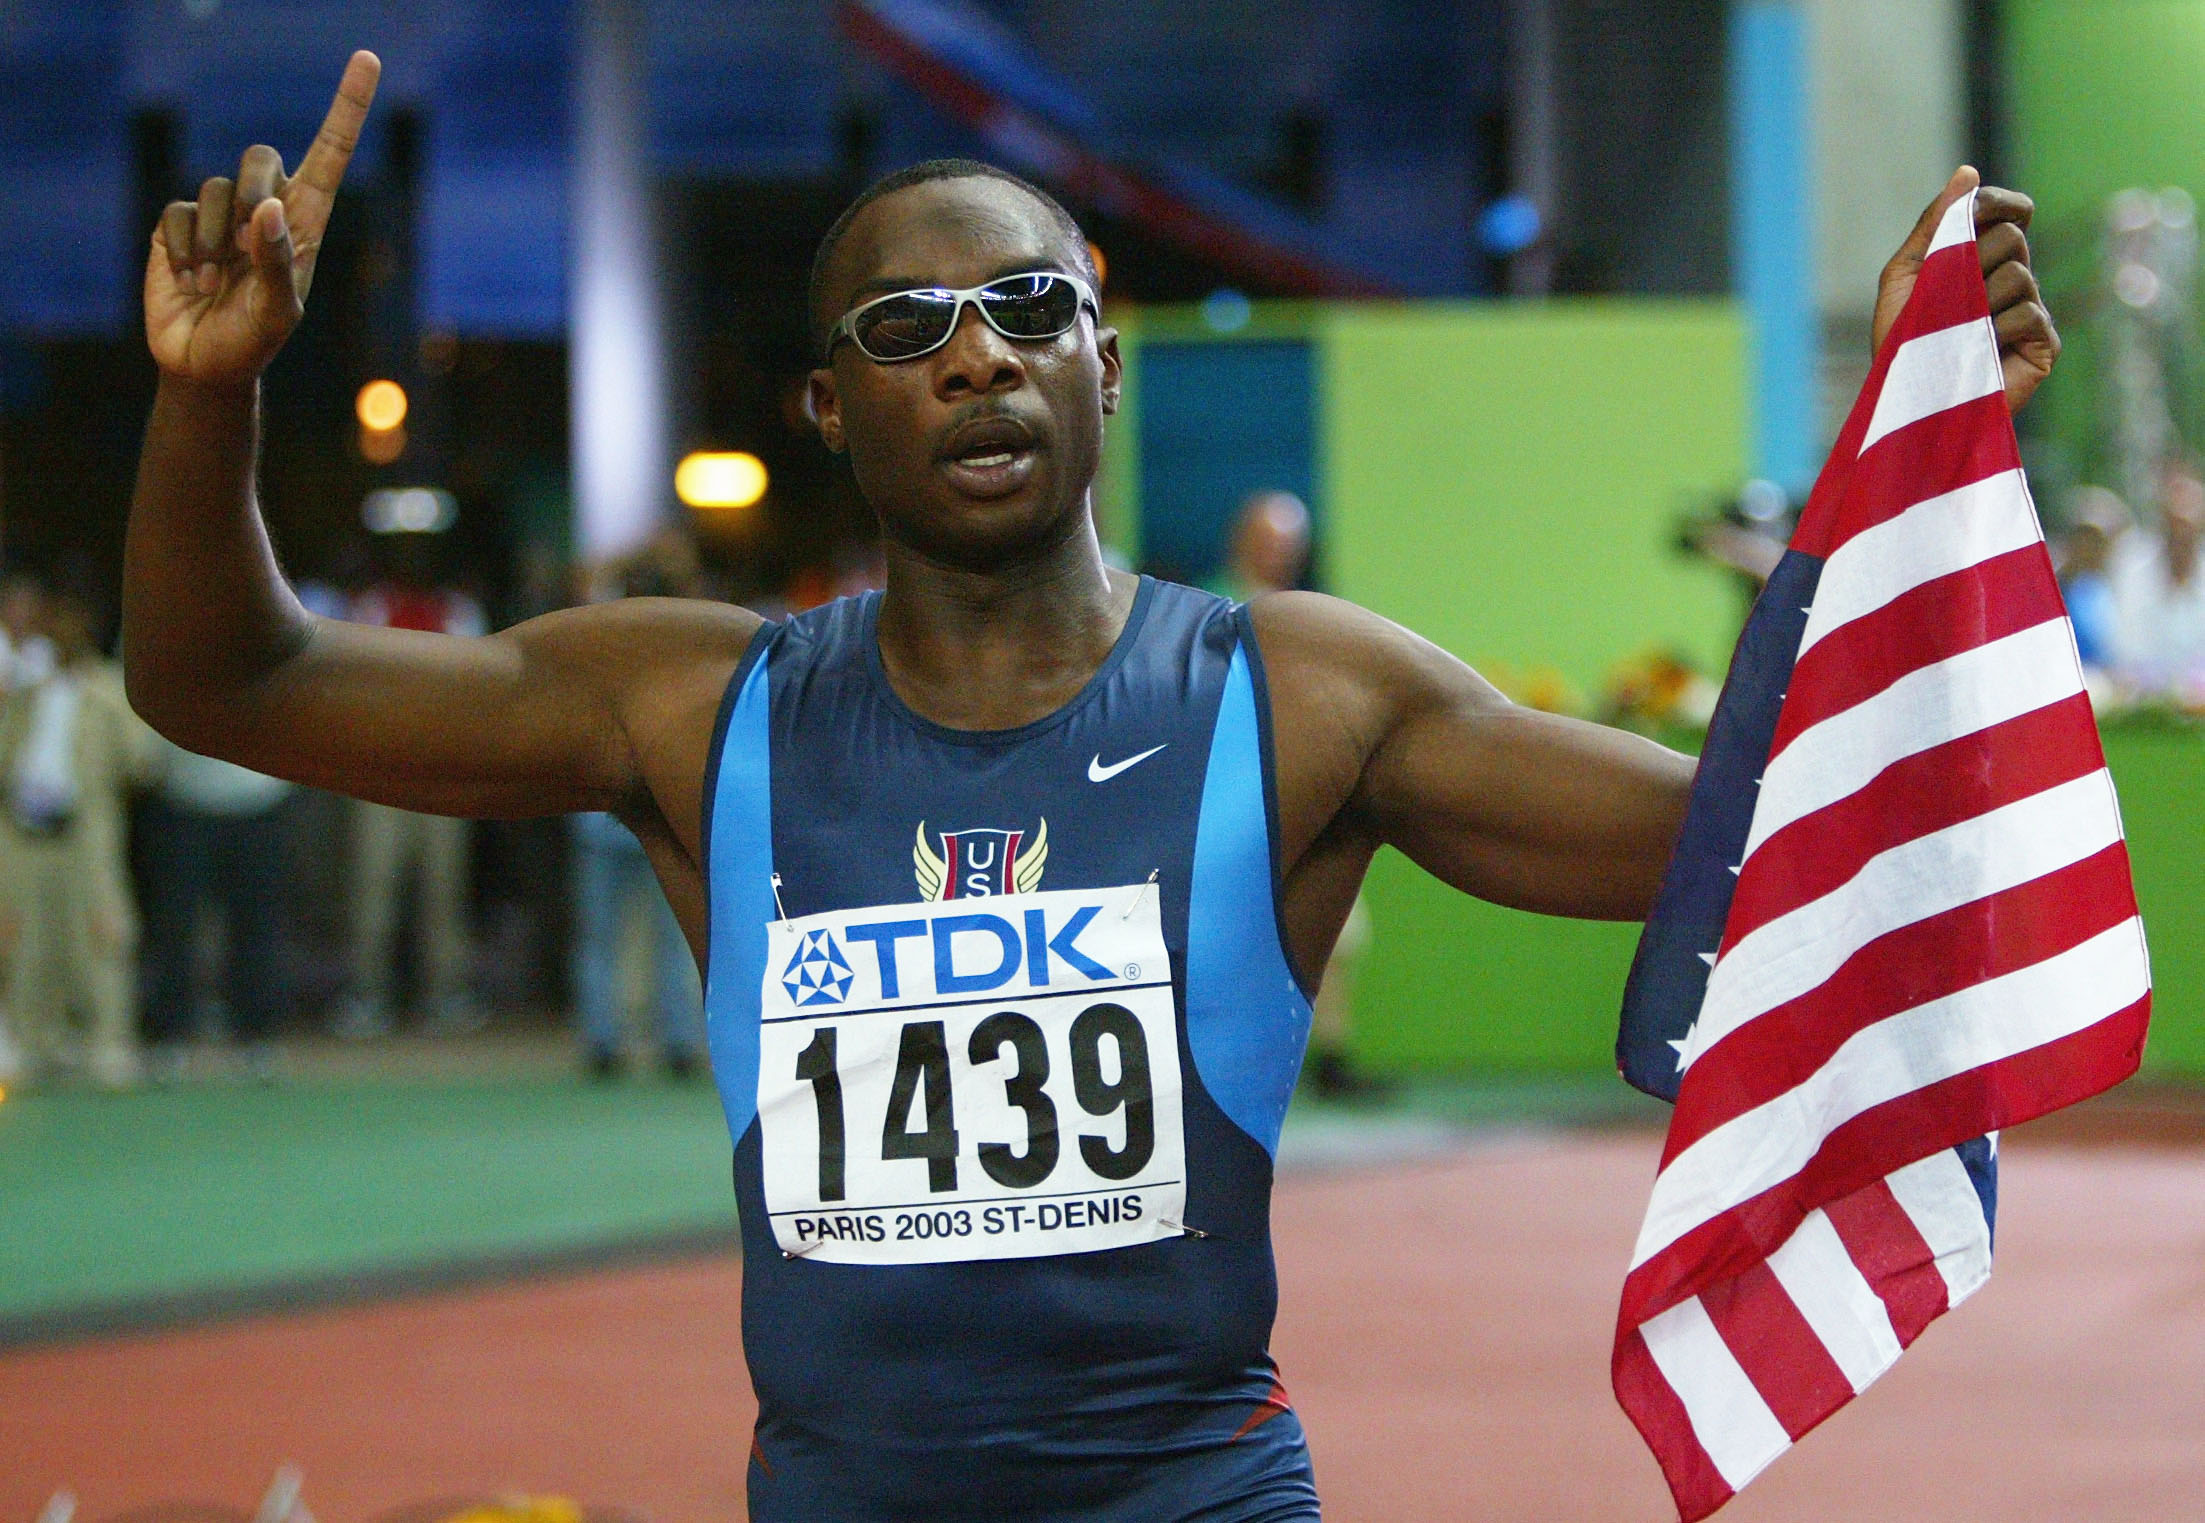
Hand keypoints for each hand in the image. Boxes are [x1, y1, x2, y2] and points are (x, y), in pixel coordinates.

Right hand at [143, 51, 380, 386]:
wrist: (204, 366)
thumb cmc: (254, 342)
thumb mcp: (276, 312)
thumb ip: (274, 261)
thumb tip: (270, 207)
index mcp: (305, 225)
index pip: (329, 156)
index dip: (346, 108)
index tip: (368, 60)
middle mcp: (266, 211)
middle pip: (260, 157)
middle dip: (253, 193)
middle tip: (245, 245)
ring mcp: (221, 217)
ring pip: (216, 188)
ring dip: (214, 240)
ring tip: (214, 281)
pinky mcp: (179, 226)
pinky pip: (177, 212)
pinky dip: (183, 248)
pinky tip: (189, 280)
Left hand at [1874, 165, 2059, 412]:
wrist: (1903, 404)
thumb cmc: (1900, 344)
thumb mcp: (1905, 276)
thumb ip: (1934, 225)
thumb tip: (1968, 172)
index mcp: (1983, 260)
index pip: (2011, 211)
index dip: (1998, 202)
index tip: (1975, 210)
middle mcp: (2014, 281)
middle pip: (2012, 236)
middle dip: (1970, 260)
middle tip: (1945, 297)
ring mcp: (2032, 313)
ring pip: (2018, 273)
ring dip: (1975, 302)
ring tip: (1956, 334)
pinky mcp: (2043, 346)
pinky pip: (2028, 314)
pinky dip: (1993, 330)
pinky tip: (1977, 352)